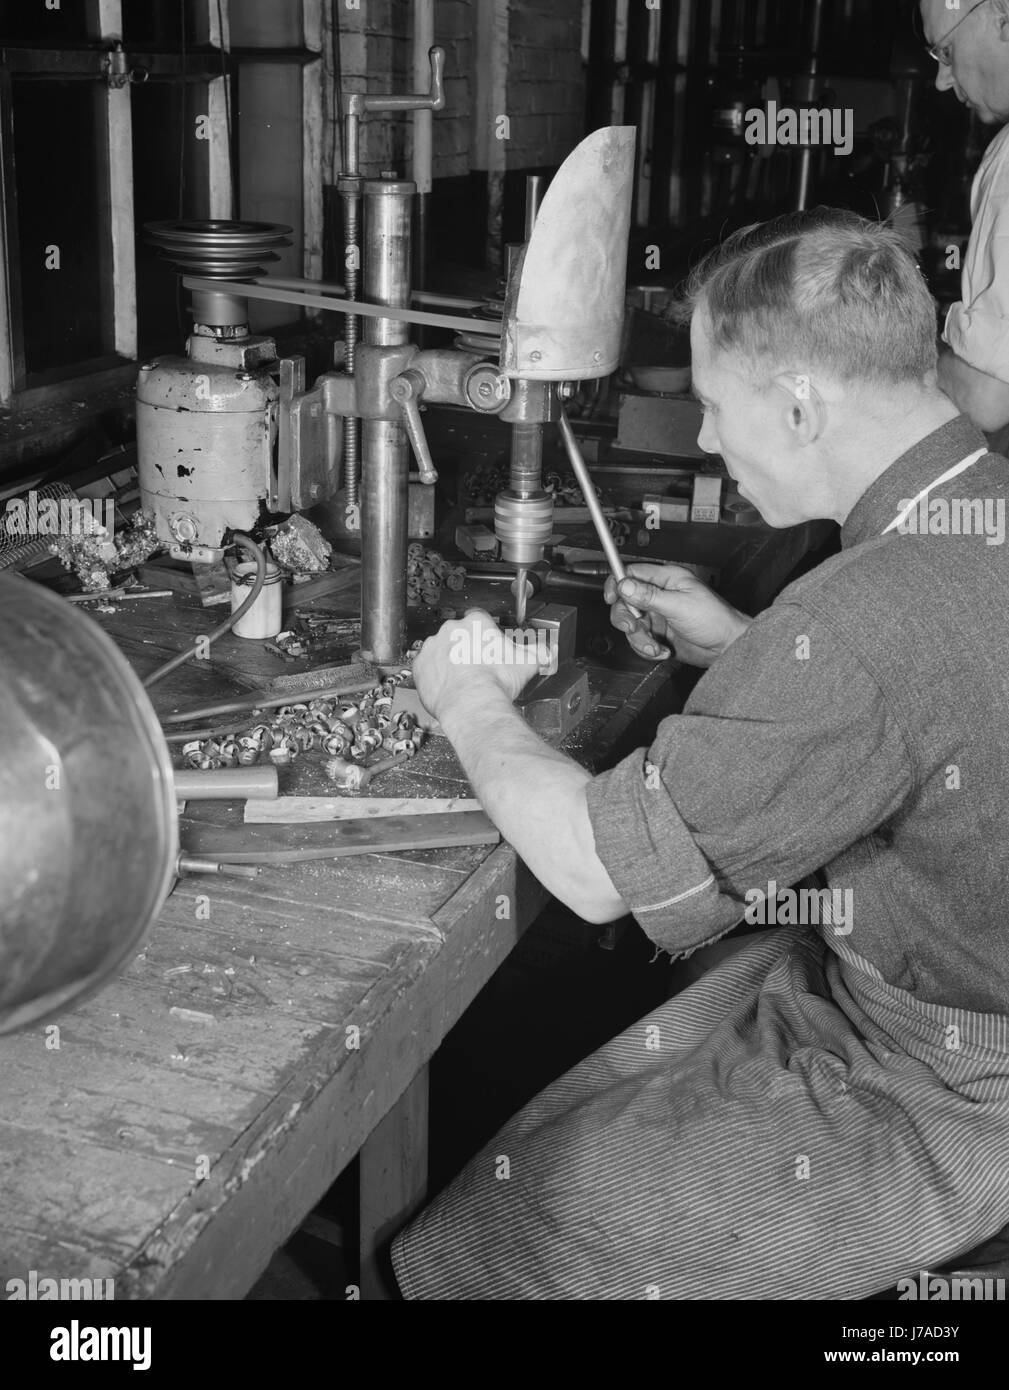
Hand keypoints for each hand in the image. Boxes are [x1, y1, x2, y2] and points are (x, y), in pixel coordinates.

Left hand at [412, 609, 548, 721]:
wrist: (472, 702)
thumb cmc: (496, 681)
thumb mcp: (527, 663)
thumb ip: (539, 653)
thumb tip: (547, 652)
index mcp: (477, 622)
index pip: (481, 619)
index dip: (486, 634)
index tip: (490, 647)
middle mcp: (451, 629)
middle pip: (460, 634)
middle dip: (467, 648)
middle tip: (479, 666)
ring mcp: (433, 646)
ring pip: (441, 649)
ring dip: (449, 660)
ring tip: (463, 679)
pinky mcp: (420, 664)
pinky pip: (426, 666)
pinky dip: (434, 674)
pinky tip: (447, 686)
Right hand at [604, 563, 750, 667]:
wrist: (726, 647)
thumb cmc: (715, 620)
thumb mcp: (679, 605)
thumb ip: (649, 596)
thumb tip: (625, 585)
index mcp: (667, 579)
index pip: (632, 573)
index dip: (618, 584)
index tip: (612, 598)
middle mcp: (660, 595)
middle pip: (626, 602)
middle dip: (627, 619)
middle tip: (635, 628)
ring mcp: (658, 615)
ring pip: (631, 624)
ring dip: (640, 640)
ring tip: (655, 646)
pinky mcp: (659, 633)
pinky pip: (639, 640)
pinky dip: (647, 649)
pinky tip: (662, 650)